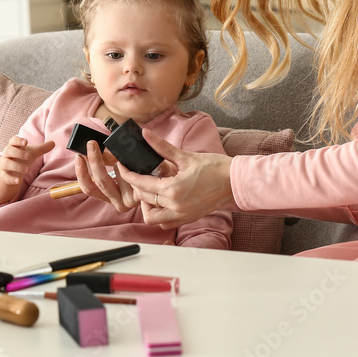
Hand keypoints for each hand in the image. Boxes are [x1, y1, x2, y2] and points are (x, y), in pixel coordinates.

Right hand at [0, 137, 54, 204]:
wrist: (8, 169)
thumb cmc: (21, 157)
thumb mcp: (32, 153)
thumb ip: (42, 148)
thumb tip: (53, 143)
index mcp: (14, 146)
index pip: (13, 140)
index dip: (18, 140)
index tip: (26, 142)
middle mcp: (7, 154)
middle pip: (9, 151)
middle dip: (19, 153)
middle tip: (29, 157)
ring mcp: (4, 165)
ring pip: (7, 163)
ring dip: (17, 166)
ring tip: (28, 170)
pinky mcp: (3, 175)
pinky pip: (5, 176)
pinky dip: (11, 179)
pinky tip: (18, 181)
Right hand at [74, 141, 138, 211]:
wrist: (167, 176)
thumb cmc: (145, 170)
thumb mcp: (122, 165)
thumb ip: (109, 159)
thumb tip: (93, 145)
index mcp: (110, 196)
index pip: (88, 187)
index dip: (81, 172)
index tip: (78, 156)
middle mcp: (117, 202)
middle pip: (100, 181)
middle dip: (94, 160)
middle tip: (91, 143)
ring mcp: (128, 200)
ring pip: (116, 176)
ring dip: (115, 160)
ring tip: (118, 149)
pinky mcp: (140, 197)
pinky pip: (130, 177)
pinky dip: (128, 165)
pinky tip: (129, 158)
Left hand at [117, 131, 235, 230]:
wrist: (235, 180)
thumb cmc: (214, 167)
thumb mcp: (185, 156)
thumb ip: (162, 147)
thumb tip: (146, 134)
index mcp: (173, 190)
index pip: (141, 184)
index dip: (128, 175)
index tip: (122, 168)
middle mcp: (175, 206)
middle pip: (144, 201)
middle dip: (138, 188)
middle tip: (140, 176)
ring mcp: (182, 215)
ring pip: (153, 218)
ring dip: (148, 206)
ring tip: (152, 191)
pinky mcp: (189, 218)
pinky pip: (167, 222)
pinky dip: (161, 213)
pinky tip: (164, 199)